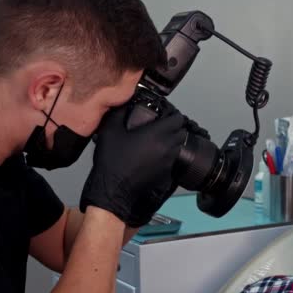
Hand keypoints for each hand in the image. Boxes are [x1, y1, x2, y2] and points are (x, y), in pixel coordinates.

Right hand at [80, 105, 185, 227]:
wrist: (113, 188)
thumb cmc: (112, 161)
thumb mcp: (110, 130)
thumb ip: (119, 113)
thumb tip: (125, 104)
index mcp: (156, 134)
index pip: (178, 119)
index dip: (174, 114)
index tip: (167, 114)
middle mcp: (167, 147)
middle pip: (182, 132)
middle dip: (175, 127)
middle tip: (163, 126)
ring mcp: (168, 162)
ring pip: (178, 147)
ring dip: (172, 141)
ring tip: (159, 140)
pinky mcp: (166, 174)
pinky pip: (172, 160)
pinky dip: (167, 156)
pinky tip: (154, 156)